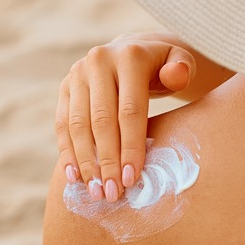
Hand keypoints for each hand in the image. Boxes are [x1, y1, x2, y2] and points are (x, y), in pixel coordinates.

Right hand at [56, 32, 196, 201]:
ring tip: (96, 191)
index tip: (132, 178)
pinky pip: (62, 124)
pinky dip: (67, 152)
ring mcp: (77, 74)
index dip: (130, 147)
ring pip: (77, 125)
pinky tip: (74, 177)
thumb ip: (182, 69)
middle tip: (113, 193)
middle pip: (101, 121)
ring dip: (86, 162)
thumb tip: (176, 76)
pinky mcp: (65, 87)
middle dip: (107, 161)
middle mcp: (98, 62)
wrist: (134, 51)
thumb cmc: (163, 67)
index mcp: (129, 57)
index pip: (129, 110)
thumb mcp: (180, 62)